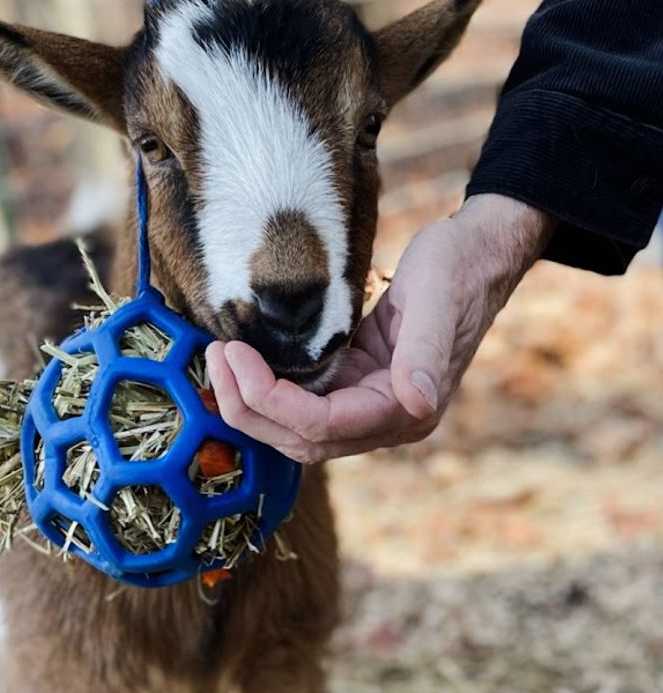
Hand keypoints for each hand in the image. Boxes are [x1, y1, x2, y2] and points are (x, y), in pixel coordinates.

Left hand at [205, 195, 554, 462]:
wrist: (477, 254)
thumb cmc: (458, 268)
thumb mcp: (439, 299)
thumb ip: (426, 353)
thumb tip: (418, 402)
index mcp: (407, 410)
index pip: (323, 425)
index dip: (272, 400)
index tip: (236, 358)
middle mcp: (384, 419)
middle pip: (301, 438)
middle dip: (250, 407)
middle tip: (215, 357)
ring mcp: (366, 404)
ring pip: (294, 427)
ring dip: (251, 402)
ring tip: (218, 358)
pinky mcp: (353, 382)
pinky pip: (299, 401)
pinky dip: (265, 386)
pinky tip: (240, 358)